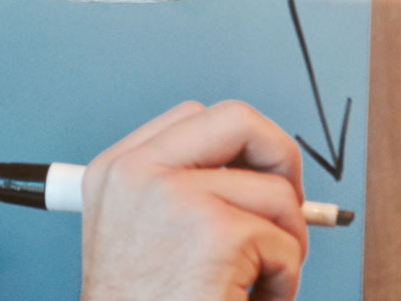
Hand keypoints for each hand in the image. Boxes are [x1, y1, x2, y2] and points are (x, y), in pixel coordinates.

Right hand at [80, 101, 306, 300]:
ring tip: (251, 283)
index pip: (194, 116)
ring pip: (276, 194)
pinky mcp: (216, 232)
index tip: (252, 180)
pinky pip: (284, 244)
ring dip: (282, 245)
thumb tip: (258, 174)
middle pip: (239, 120)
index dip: (238, 146)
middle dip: (280, 160)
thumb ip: (181, 192)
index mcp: (115, 171)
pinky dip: (282, 282)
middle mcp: (137, 173)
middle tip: (285, 207)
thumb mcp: (137, 236)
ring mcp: (175, 197)